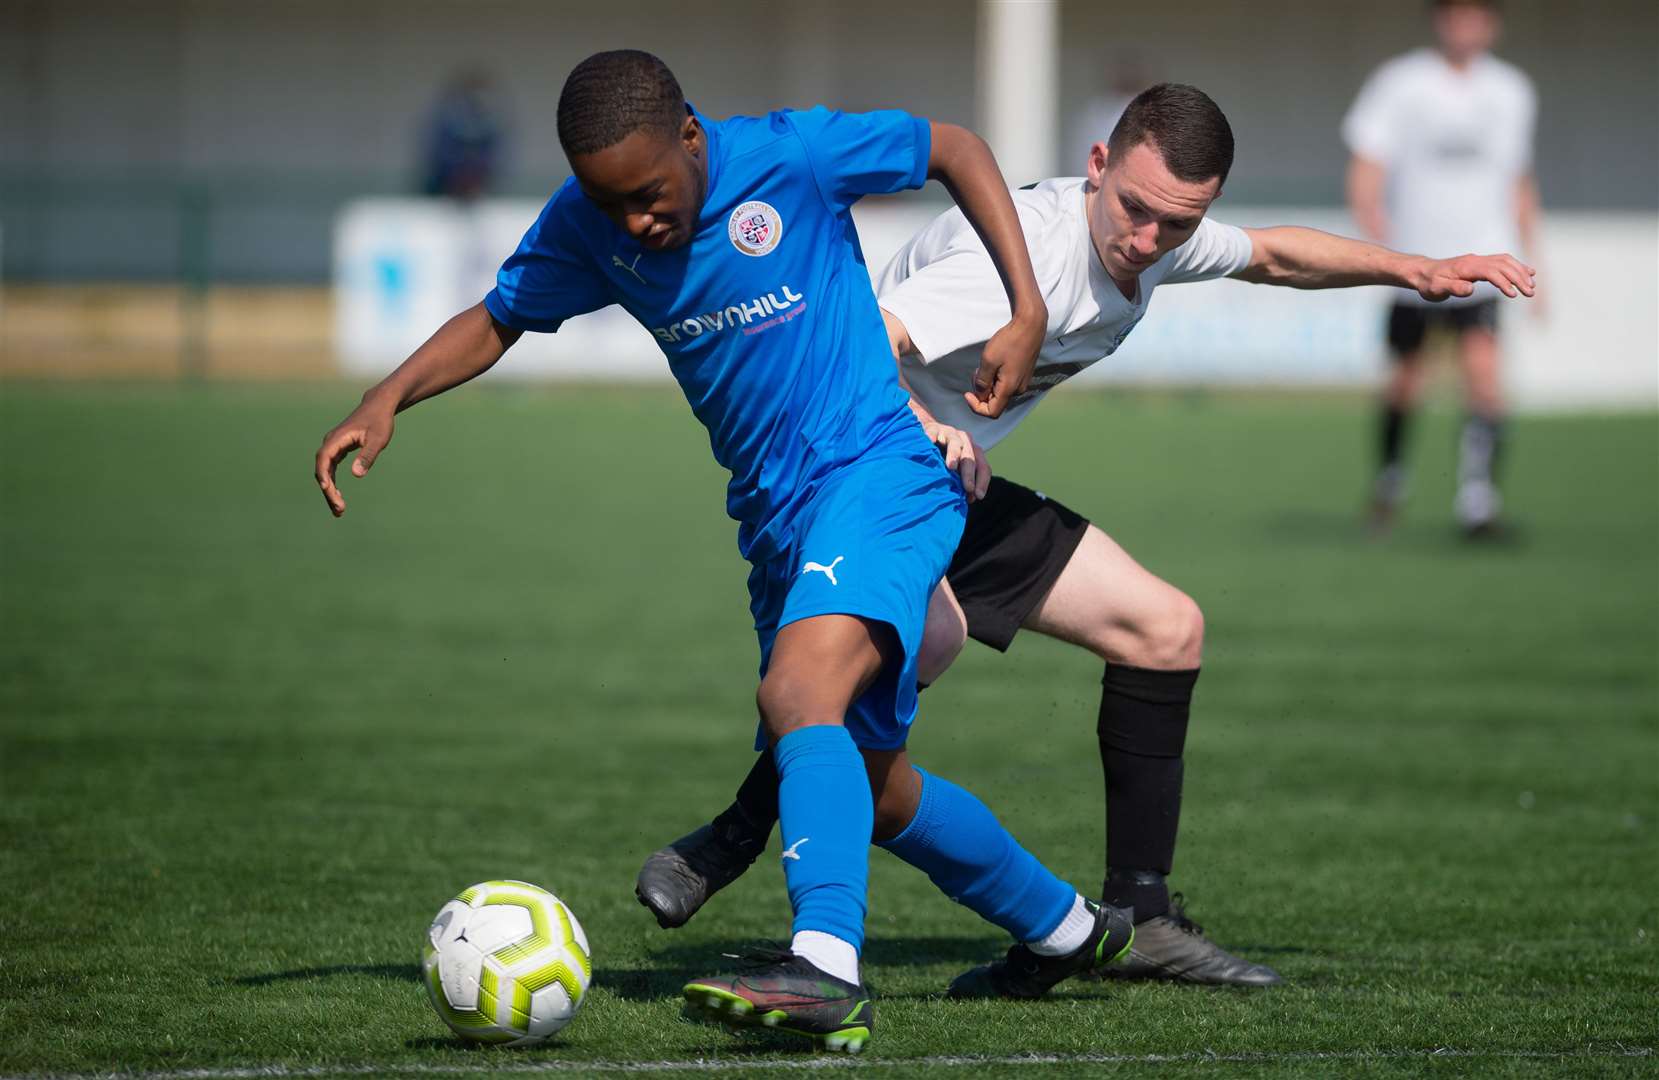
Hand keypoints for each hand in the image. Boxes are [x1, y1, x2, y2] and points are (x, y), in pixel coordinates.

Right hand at [315, 395, 396, 516]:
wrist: (379, 407)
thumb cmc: (380, 422)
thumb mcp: (378, 439)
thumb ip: (367, 456)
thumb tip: (356, 475)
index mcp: (337, 438)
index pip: (324, 459)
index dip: (324, 475)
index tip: (328, 490)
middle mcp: (331, 443)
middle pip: (323, 469)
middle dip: (329, 490)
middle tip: (339, 509)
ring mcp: (334, 447)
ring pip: (326, 472)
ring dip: (330, 490)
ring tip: (339, 511)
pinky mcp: (339, 450)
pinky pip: (331, 470)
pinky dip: (333, 483)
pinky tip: (338, 496)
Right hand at [921, 417, 991, 500]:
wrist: (927, 435)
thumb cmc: (942, 457)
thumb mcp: (954, 471)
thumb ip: (962, 483)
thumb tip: (970, 499)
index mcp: (972, 452)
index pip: (983, 467)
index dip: (983, 482)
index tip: (978, 496)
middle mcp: (964, 442)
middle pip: (970, 457)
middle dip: (970, 474)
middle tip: (968, 488)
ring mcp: (949, 433)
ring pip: (955, 443)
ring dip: (954, 455)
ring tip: (951, 466)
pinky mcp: (933, 428)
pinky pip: (934, 432)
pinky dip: (932, 437)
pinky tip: (930, 442)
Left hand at [965, 309, 1044, 418]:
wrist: (1030, 325)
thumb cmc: (1009, 341)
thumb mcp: (988, 360)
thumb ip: (982, 381)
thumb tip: (979, 394)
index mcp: (1009, 389)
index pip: (991, 412)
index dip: (976, 406)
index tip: (967, 393)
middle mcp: (1018, 389)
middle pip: (995, 402)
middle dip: (981, 392)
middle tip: (975, 373)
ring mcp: (1023, 382)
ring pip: (1000, 392)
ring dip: (988, 384)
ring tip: (985, 365)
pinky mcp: (1024, 374)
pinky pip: (1007, 384)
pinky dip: (997, 378)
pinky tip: (995, 362)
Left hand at [1416, 254, 1535, 301]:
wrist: (1423, 272)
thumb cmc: (1428, 283)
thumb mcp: (1436, 289)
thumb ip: (1453, 288)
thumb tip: (1470, 289)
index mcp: (1467, 267)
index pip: (1491, 271)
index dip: (1504, 282)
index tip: (1513, 295)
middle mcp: (1475, 260)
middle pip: (1503, 264)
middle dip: (1519, 278)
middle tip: (1530, 293)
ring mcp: (1479, 260)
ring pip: (1506, 261)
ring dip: (1521, 272)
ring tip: (1532, 286)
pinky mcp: (1481, 263)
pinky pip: (1503, 261)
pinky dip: (1517, 266)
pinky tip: (1529, 273)